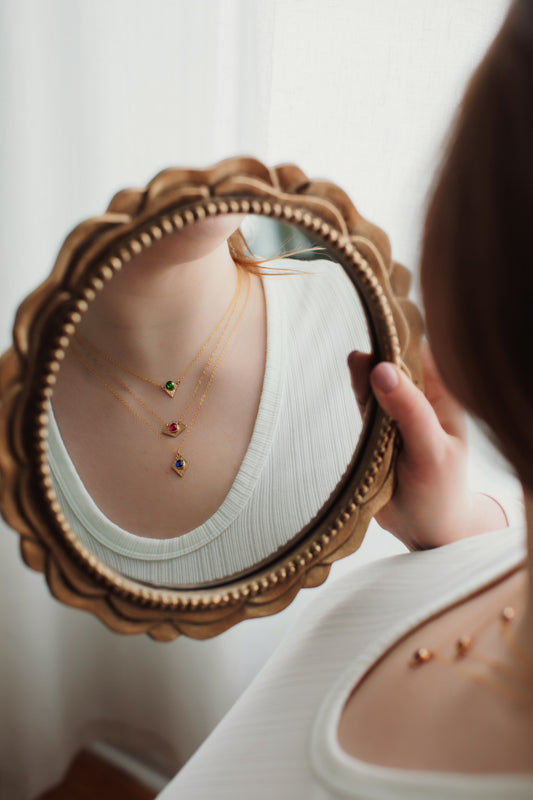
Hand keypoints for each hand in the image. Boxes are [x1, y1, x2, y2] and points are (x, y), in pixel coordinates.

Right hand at [348, 346, 507, 549]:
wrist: (427, 533)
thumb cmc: (441, 492)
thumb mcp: (431, 451)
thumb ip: (409, 411)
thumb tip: (382, 369)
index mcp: (445, 398)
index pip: (423, 352)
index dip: (403, 336)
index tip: (382, 326)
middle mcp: (421, 400)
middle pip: (394, 362)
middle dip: (378, 352)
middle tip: (361, 349)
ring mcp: (397, 415)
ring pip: (375, 382)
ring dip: (364, 374)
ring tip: (355, 363)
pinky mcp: (377, 431)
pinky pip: (364, 404)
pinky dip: (357, 394)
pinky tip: (353, 378)